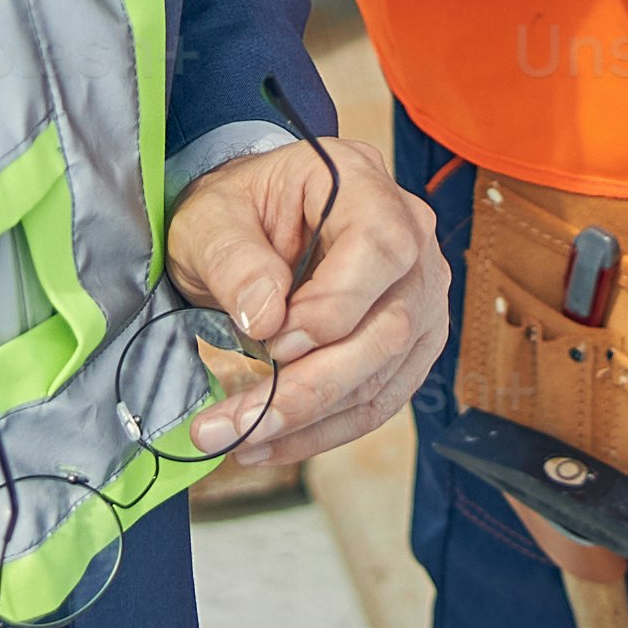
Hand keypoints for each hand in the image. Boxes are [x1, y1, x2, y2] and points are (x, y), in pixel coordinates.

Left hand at [159, 134, 442, 464]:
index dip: (333, 306)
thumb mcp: (209, 221)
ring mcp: (418, 294)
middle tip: (242, 420)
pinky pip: (380, 399)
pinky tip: (270, 443)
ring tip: (240, 439)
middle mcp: (410, 236)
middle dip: (313, 386)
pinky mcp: (410, 343)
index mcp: (362, 184)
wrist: (249, 226)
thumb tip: (266, 317)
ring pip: (386, 374)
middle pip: (390, 327)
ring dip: (311, 420)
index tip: (271, 338)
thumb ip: (233, 260)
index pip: (381, 249)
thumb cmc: (234, 213)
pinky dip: (324, 430)